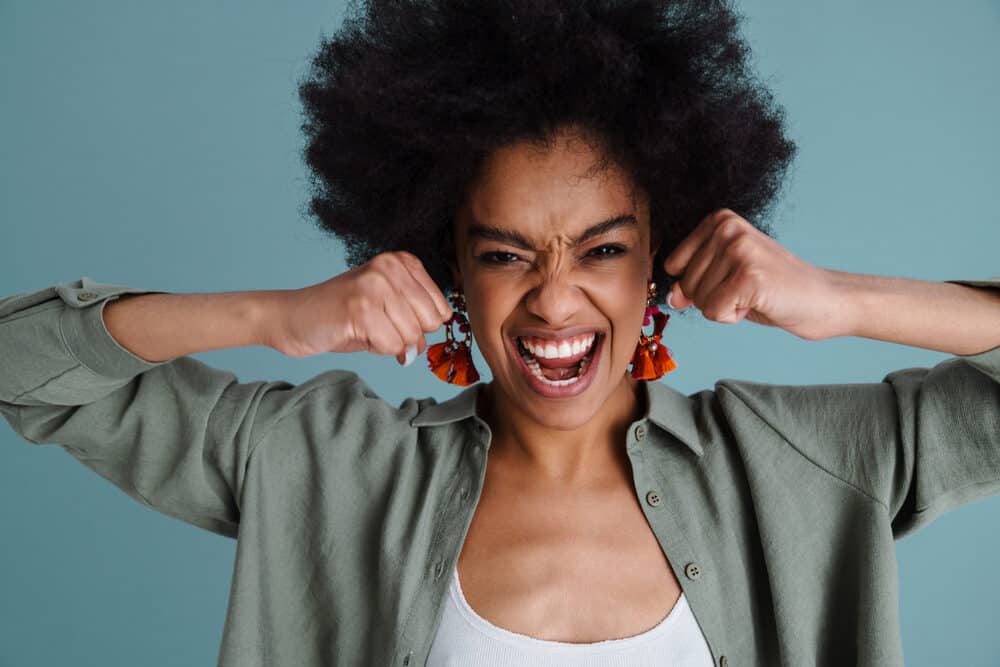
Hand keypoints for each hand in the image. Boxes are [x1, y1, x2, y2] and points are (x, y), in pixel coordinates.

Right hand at [268, 251, 451, 362]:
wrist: (293, 317)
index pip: (441, 310)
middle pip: (430, 323)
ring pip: (411, 336)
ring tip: (364, 329)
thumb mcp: (387, 307)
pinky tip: (356, 334)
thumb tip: (429, 343)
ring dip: (389, 344)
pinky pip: (392, 346)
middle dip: (407, 337)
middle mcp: (390, 266)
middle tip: (378, 328)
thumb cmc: (342, 315)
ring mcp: (375, 284)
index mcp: (402, 261)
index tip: (393, 320)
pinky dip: (377, 350)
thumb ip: (416, 317)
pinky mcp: (360, 307)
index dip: (419, 326)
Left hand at [662, 209, 845, 340]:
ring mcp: (739, 250)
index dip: (700, 283)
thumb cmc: (772, 288)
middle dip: (712, 298)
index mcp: (719, 220)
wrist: (822, 299)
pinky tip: (758, 303)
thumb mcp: (725, 276)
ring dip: (725, 307)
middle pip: (686, 284)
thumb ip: (694, 279)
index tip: (731, 278)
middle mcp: (728, 228)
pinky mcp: (749, 276)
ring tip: (754, 294)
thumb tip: (670, 297)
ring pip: (699, 300)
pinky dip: (733, 317)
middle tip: (748, 289)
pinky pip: (714, 312)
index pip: (674, 265)